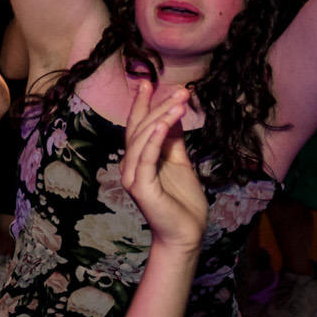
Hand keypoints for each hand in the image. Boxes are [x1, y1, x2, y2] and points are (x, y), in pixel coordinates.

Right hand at [121, 79, 204, 250]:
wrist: (186, 234)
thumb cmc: (183, 202)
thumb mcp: (180, 164)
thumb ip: (174, 142)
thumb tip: (174, 116)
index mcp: (139, 160)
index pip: (138, 127)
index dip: (142, 104)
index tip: (148, 82)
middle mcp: (131, 166)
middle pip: (140, 129)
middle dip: (157, 106)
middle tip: (179, 90)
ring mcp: (133, 176)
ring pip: (142, 140)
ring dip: (161, 118)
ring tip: (180, 102)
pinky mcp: (141, 187)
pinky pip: (146, 158)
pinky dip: (154, 139)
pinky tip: (166, 124)